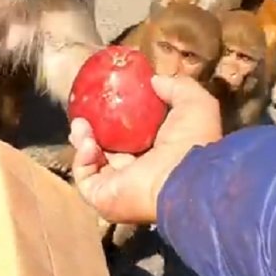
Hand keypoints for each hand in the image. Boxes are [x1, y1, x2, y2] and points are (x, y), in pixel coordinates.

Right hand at [68, 75, 221, 224]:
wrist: (183, 178)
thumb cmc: (192, 144)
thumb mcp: (194, 104)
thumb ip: (177, 88)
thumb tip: (155, 79)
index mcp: (157, 156)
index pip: (130, 138)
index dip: (115, 121)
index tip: (105, 103)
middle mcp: (135, 174)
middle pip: (105, 150)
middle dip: (92, 131)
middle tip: (84, 115)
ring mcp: (116, 188)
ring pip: (90, 162)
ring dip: (82, 140)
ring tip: (81, 124)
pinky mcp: (101, 197)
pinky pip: (83, 175)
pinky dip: (81, 158)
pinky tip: (88, 143)